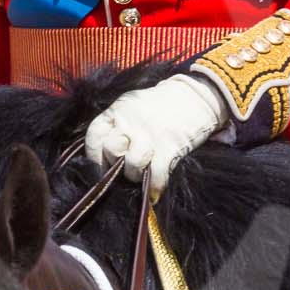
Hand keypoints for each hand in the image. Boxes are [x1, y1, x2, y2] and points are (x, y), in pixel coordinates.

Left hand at [84, 74, 229, 192]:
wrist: (196, 96)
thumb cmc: (160, 106)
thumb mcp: (132, 107)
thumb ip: (117, 126)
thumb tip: (107, 157)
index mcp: (117, 110)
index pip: (94, 137)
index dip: (94, 155)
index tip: (101, 165)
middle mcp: (130, 122)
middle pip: (111, 151)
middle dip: (116, 163)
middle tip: (126, 164)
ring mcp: (149, 134)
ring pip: (131, 164)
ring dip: (136, 175)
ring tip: (143, 173)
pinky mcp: (169, 147)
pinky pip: (156, 174)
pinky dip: (154, 187)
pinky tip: (154, 192)